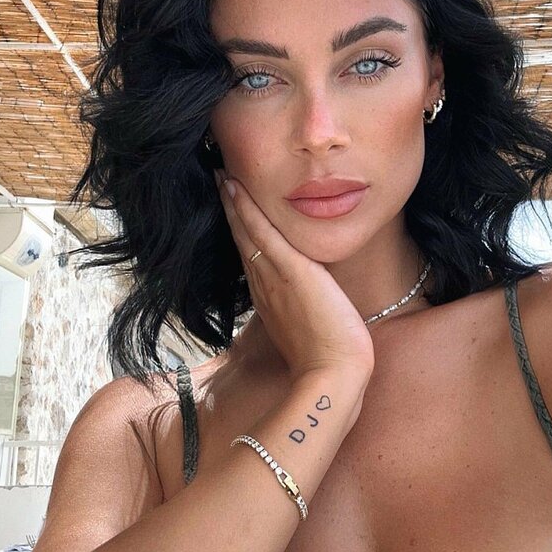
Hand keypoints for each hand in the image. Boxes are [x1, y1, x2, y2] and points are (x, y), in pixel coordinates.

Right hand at [215, 170, 375, 384]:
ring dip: (234, 202)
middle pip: (241, 239)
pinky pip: (262, 232)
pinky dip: (246, 209)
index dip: (240, 231)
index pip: (251, 256)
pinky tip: (235, 187)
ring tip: (222, 176)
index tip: (233, 209)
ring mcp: (273, 278)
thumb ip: (305, 312)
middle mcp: (263, 286)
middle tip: (219, 181)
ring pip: (246, 231)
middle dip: (231, 209)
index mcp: (268, 300)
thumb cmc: (328, 360)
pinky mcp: (290, 271)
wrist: (332, 376)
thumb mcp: (310, 329)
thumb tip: (311, 302)